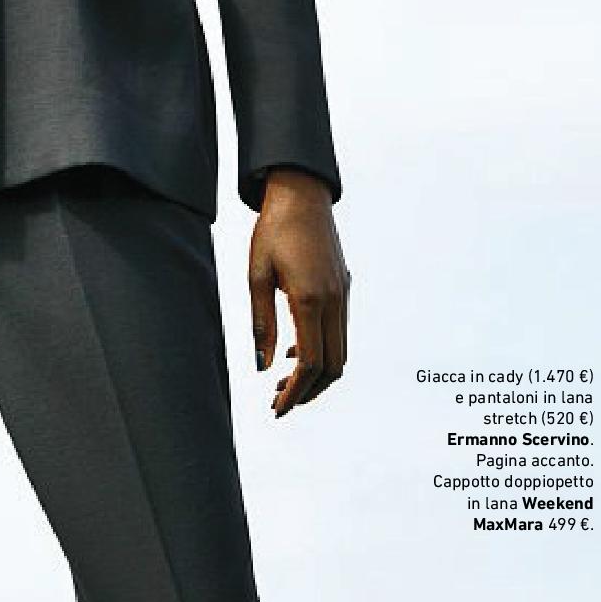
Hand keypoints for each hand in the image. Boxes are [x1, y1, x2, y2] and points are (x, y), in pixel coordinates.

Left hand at [249, 168, 349, 416]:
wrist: (300, 193)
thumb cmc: (273, 230)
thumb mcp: (256, 275)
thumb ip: (261, 323)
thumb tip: (262, 365)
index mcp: (310, 299)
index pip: (309, 363)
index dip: (294, 392)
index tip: (277, 408)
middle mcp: (334, 300)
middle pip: (332, 367)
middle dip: (308, 391)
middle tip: (280, 401)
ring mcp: (343, 293)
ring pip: (340, 351)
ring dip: (317, 373)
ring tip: (286, 380)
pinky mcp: (344, 285)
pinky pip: (339, 330)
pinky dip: (323, 349)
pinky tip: (297, 347)